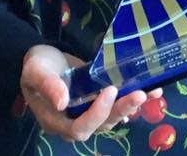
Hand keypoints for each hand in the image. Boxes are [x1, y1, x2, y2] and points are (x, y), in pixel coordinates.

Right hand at [20, 44, 161, 139]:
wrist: (42, 58)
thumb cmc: (36, 66)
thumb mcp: (36, 71)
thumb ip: (48, 85)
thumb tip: (62, 102)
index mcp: (56, 120)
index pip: (79, 128)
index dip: (96, 113)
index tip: (108, 91)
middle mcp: (74, 121)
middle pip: (101, 125)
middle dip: (122, 109)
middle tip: (140, 94)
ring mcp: (88, 111)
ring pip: (112, 116)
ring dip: (131, 105)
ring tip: (150, 91)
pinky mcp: (98, 100)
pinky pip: (116, 105)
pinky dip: (132, 99)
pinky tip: (150, 90)